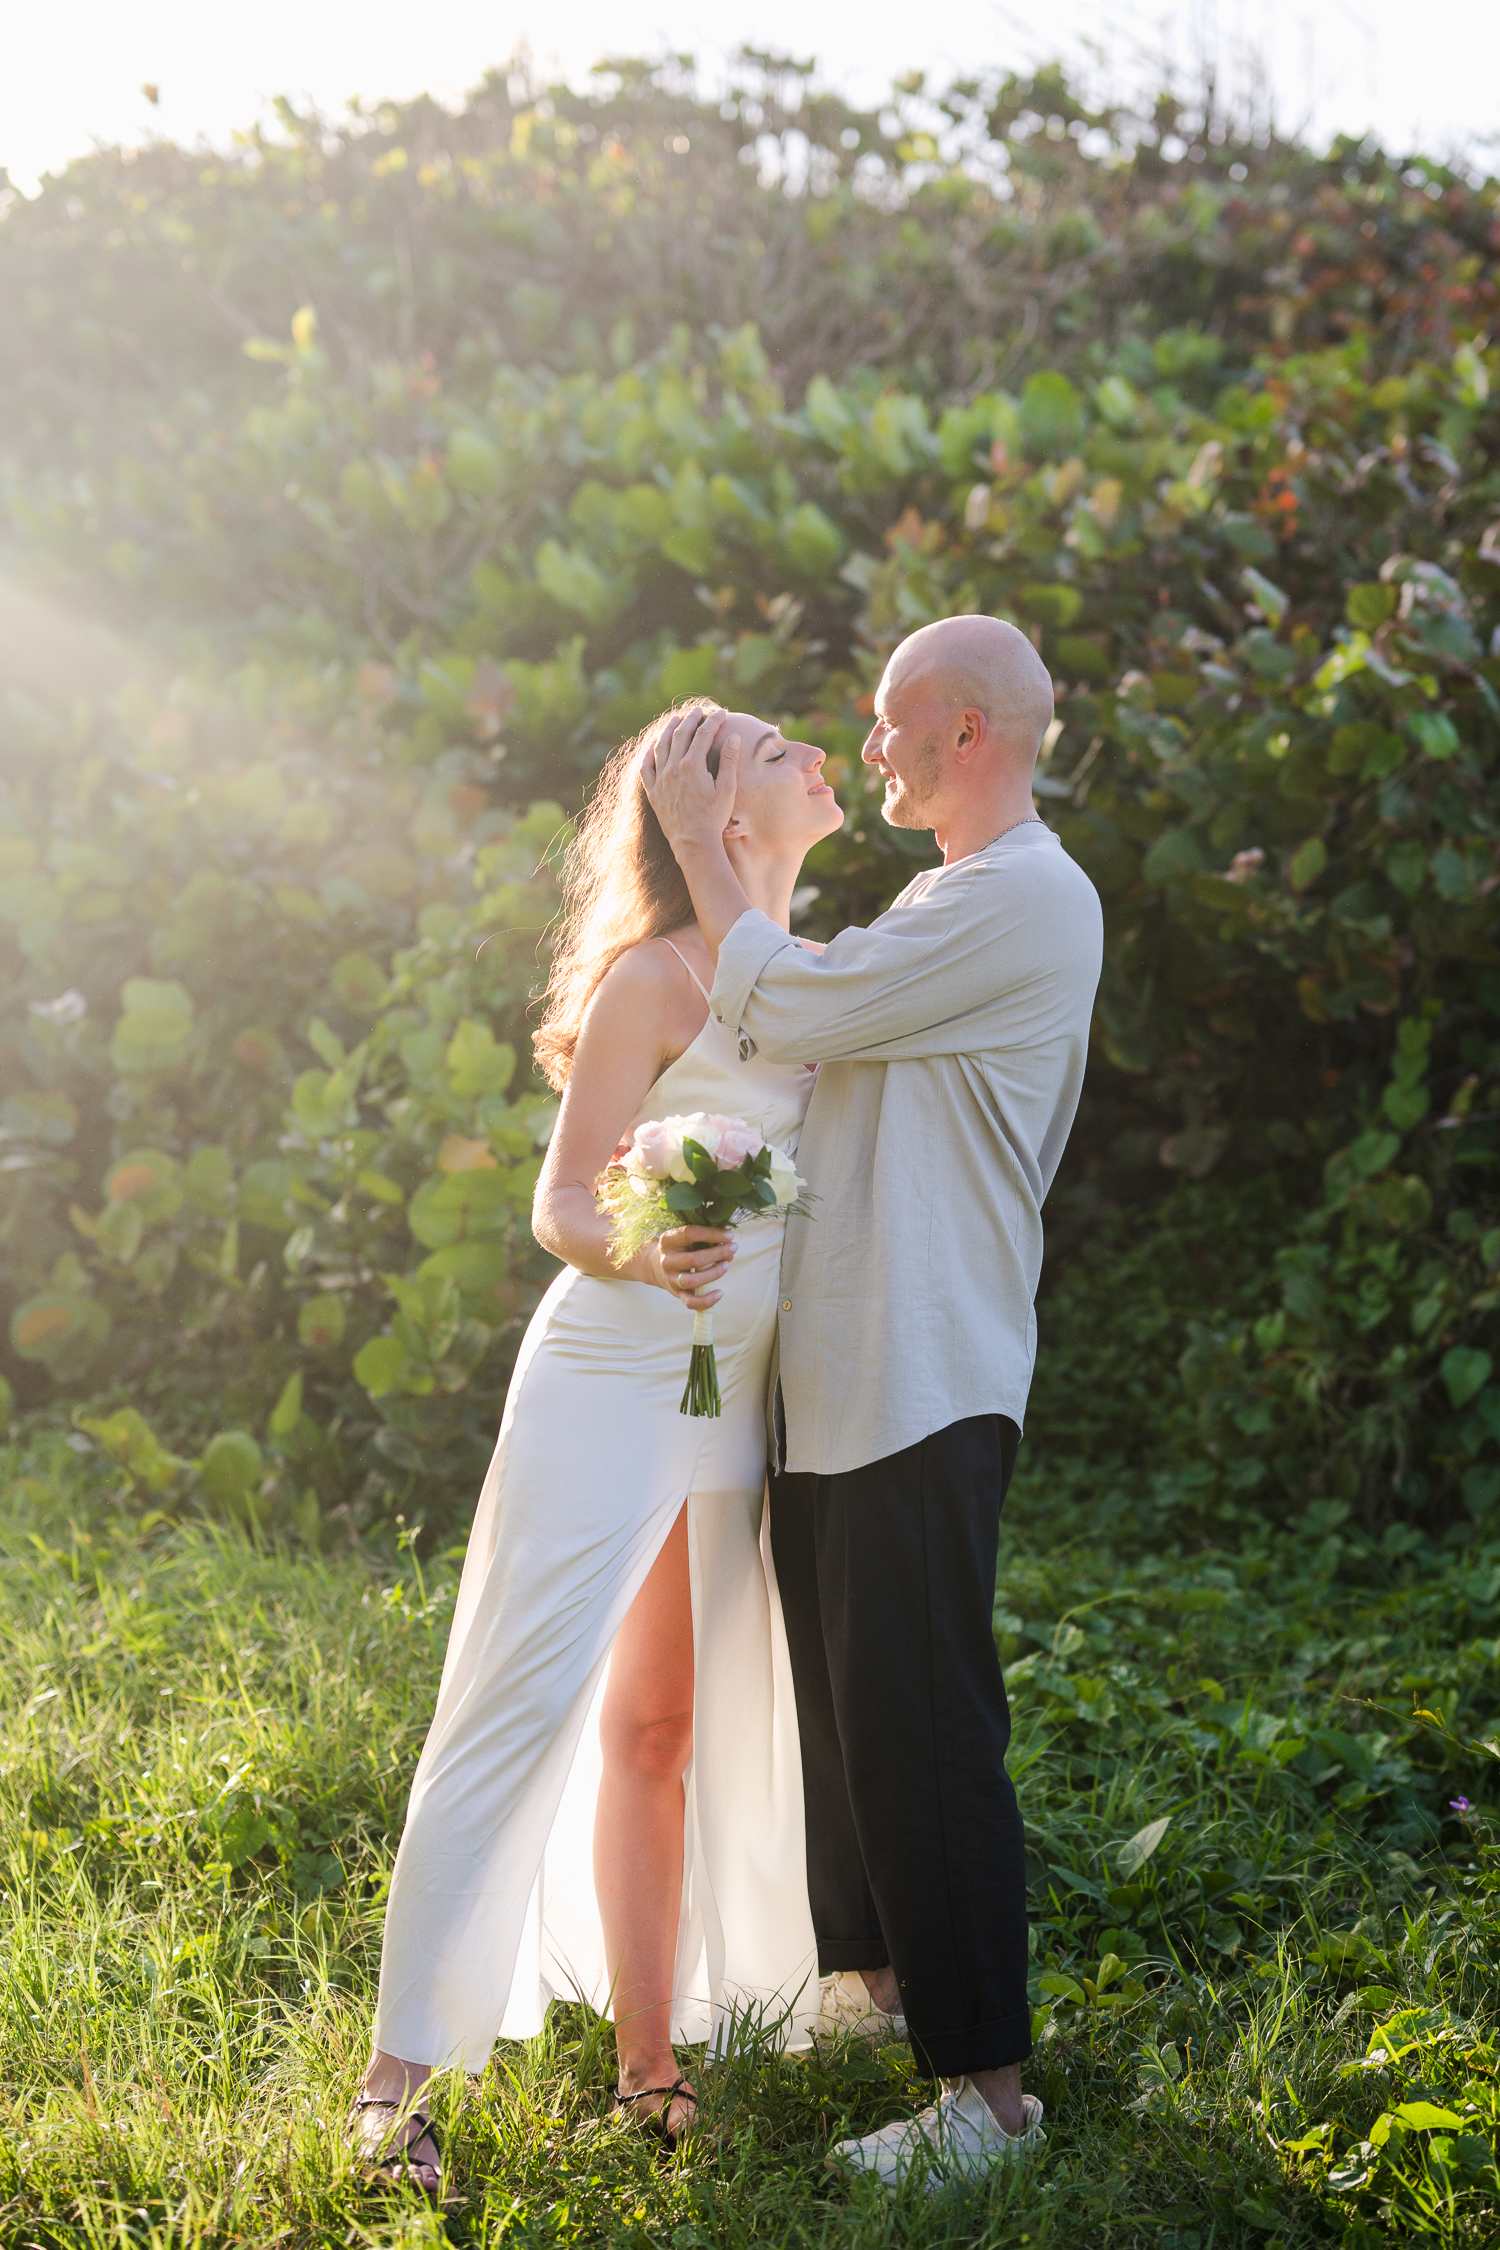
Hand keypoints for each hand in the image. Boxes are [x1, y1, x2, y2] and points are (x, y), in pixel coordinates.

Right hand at [631, 1224, 734, 1309]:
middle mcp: (667, 1260)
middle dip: (719, 1253)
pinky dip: (707, 1301)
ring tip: (727, 1264)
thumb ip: (703, 1239)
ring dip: (715, 1273)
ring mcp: (671, 1279)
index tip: (729, 1235)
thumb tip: (729, 1247)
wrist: (653, 1265)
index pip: (690, 1234)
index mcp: (668, 1240)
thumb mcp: (683, 1238)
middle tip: (733, 1248)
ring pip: (694, 1281)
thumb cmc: (678, 1248)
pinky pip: (691, 1302)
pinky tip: (720, 1293)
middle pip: (695, 1259)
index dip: (712, 1234)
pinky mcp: (677, 1293)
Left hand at [641, 704, 740, 856]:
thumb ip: (729, 761)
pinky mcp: (653, 792)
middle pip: (681, 734)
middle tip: (698, 711)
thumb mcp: (727, 789)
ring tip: (675, 720)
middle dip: (691, 719)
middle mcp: (674, 768)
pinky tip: (653, 747)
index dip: (713, 721)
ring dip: (669, 730)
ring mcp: (661, 779)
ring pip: (662, 746)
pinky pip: (646, 767)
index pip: (703, 734)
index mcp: (693, 765)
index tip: (721, 713)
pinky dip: (649, 754)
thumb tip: (732, 737)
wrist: (694, 842)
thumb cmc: (714, 817)